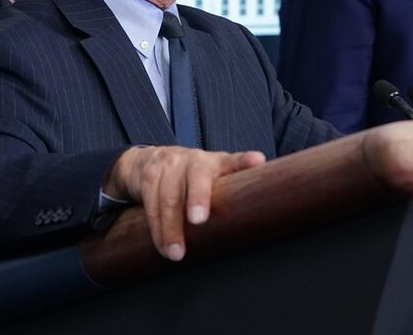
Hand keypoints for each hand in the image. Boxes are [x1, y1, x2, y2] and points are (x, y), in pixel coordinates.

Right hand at [103, 146, 264, 260]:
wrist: (149, 160)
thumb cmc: (191, 175)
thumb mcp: (214, 176)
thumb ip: (235, 188)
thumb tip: (264, 210)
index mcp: (216, 161)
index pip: (233, 160)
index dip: (245, 161)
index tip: (257, 161)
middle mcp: (193, 159)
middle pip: (196, 177)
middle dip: (197, 197)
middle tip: (199, 220)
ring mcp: (169, 165)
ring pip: (168, 196)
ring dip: (170, 227)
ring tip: (177, 253)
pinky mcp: (149, 176)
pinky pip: (151, 204)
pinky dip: (156, 228)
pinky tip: (162, 246)